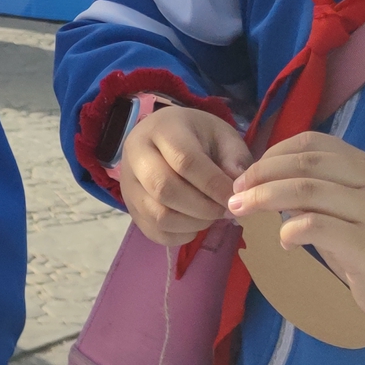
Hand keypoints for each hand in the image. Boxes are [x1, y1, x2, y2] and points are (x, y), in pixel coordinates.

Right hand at [114, 102, 251, 246]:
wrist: (165, 137)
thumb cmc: (198, 136)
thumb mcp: (222, 135)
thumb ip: (234, 158)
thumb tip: (237, 190)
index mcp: (161, 129)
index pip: (184, 161)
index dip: (213, 185)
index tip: (236, 198)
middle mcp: (136, 154)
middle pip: (164, 189)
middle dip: (202, 207)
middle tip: (224, 210)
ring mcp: (127, 184)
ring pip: (157, 215)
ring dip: (193, 223)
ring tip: (211, 216)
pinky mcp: (130, 207)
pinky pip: (154, 231)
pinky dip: (181, 234)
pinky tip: (195, 222)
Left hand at [229, 131, 364, 326]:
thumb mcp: (351, 211)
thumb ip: (318, 193)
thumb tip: (266, 184)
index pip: (313, 142)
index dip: (273, 153)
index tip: (249, 174)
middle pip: (304, 164)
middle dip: (260, 175)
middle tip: (235, 194)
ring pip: (306, 191)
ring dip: (264, 199)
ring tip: (241, 212)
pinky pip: (317, 227)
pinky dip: (290, 230)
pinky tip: (283, 242)